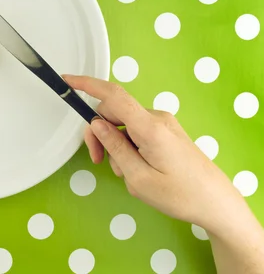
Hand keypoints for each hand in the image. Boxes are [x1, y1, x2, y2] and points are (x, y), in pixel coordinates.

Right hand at [65, 75, 263, 273]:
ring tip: (128, 174)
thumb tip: (96, 124)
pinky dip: (128, 146)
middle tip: (98, 162)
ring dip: (116, 146)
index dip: (87, 84)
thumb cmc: (180, 195)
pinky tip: (137, 168)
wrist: (216, 203)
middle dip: (99, 134)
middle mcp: (157, 118)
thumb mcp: (139, 178)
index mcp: (150, 127)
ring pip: (123, 125)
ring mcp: (163, 123)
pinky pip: (136, 131)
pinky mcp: (166, 131)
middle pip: (113, 113)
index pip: (113, 96)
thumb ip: (115, 147)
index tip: (67, 80)